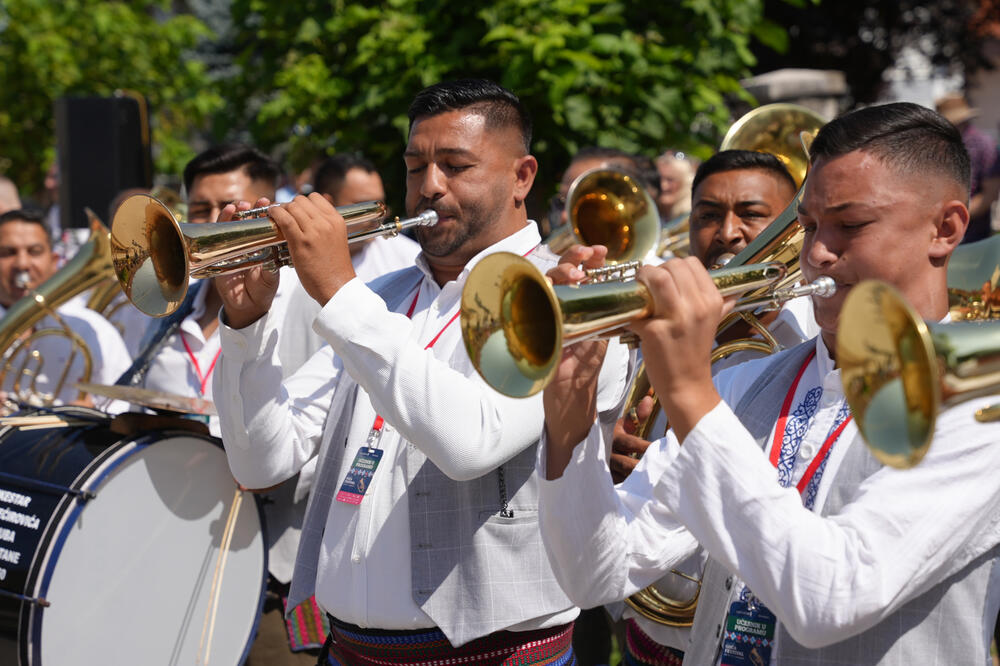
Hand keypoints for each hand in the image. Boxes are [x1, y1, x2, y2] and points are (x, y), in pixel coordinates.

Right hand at [215, 198, 280, 328]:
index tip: (273, 205)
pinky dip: (220, 224)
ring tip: (240, 206)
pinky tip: (226, 215)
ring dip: (235, 213)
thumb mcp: (269, 279)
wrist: (247, 306)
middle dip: (252, 210)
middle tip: (260, 201)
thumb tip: (273, 260)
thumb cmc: (262, 290)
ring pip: (231, 225)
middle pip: (248, 221)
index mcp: (262, 247)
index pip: (264, 226)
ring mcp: (232, 248)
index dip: (267, 215)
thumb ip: (270, 270)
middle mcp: (247, 244)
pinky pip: (216, 237)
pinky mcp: (218, 254)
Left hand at [268, 193, 356, 305]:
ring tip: (276, 217)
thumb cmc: (334, 268)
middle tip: (283, 215)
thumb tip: (309, 217)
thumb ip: (325, 226)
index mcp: (336, 220)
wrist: (338, 287)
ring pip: (292, 207)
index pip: (315, 197)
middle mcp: (326, 222)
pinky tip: (271, 216)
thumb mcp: (336, 239)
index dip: (302, 203)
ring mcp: (314, 231)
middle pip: (301, 200)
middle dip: (290, 206)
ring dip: (281, 209)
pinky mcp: (302, 242)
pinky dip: (275, 214)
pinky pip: (284, 219)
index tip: (296, 211)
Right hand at [543, 244, 609, 477]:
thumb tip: (639, 290)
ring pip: (544, 283)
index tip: (603, 251)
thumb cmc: (586, 369)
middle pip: (559, 270)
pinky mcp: (536, 333)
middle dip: (573, 257)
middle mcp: (558, 306)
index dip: (588, 257)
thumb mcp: (604, 335)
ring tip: (578, 274)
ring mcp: (545, 318)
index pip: (579, 270)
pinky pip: (534, 309)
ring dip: (560, 273)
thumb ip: (615, 313)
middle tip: (589, 254)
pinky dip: (542, 297)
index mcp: (576, 304)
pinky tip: (554, 292)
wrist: (572, 401)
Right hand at [610, 394, 655, 482]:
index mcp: (613, 438)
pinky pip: (621, 486)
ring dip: (638, 480)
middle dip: (642, 467)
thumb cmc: (616, 434)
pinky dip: (633, 488)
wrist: (594, 446)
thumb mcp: (625, 424)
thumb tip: (649, 399)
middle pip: (626, 464)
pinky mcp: (607, 481)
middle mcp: (607, 454)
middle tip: (659, 470)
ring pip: (623, 477)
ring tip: (655, 482)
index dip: (643, 446)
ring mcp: (606, 469)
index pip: (629, 443)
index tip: (658, 448)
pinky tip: (645, 490)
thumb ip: (638, 414)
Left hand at [629, 257, 730, 442]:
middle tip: (646, 284)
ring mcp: (676, 318)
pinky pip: (636, 307)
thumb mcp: (713, 323)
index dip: (672, 266)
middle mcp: (697, 306)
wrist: (686, 384)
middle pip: (672, 265)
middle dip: (654, 270)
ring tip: (638, 292)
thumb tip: (732, 290)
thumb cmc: (695, 352)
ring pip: (657, 277)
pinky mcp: (655, 331)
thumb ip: (721, 304)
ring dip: (642, 279)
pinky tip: (633, 317)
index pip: (690, 263)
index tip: (663, 279)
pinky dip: (630, 309)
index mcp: (712, 300)